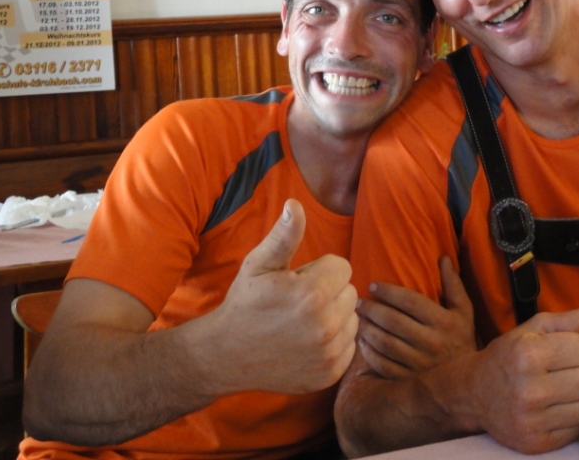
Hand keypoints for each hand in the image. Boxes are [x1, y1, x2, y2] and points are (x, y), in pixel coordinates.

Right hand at [207, 199, 357, 394]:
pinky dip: (335, 341)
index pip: (342, 266)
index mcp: (312, 294)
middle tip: (297, 303)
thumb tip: (296, 204)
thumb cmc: (245, 303)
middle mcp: (326, 325)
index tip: (297, 281)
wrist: (226, 355)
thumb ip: (285, 235)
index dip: (319, 270)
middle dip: (328, 292)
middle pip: (350, 292)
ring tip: (302, 322)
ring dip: (334, 316)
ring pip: (352, 318)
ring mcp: (329, 353)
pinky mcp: (331, 373)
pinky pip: (350, 344)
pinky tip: (307, 342)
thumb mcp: (259, 264)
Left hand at [356, 255, 475, 378]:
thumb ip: (453, 284)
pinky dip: (368, 353)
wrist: (467, 380)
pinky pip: (382, 365)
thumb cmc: (461, 338)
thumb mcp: (463, 310)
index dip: (388, 292)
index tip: (373, 286)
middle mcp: (432, 343)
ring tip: (358, 319)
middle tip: (359, 302)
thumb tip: (444, 258)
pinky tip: (362, 342)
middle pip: (393, 321)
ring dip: (367, 329)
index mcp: (444, 322)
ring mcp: (419, 364)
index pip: (410, 302)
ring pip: (385, 343)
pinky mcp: (409, 380)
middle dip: (372, 309)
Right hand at [474, 308, 578, 454]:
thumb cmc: (510, 354)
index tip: (559, 352)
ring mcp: (532, 421)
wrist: (473, 393)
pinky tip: (549, 410)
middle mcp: (529, 389)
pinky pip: (575, 430)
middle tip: (560, 372)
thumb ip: (578, 320)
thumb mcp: (537, 328)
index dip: (575, 349)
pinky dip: (567, 419)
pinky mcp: (535, 444)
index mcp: (527, 354)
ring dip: (575, 399)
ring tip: (555, 391)